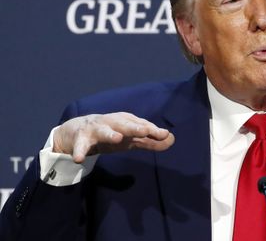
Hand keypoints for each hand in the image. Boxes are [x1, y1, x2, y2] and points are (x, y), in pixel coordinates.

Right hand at [53, 112, 174, 162]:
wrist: (78, 130)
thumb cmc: (111, 133)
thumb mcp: (131, 138)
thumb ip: (151, 141)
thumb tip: (171, 139)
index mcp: (125, 121)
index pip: (141, 124)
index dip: (151, 130)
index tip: (163, 134)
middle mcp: (112, 123)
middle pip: (124, 124)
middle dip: (134, 127)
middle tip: (144, 131)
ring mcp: (96, 130)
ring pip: (103, 131)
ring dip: (110, 134)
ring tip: (117, 138)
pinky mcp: (80, 139)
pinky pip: (80, 146)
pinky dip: (79, 151)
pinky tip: (79, 159)